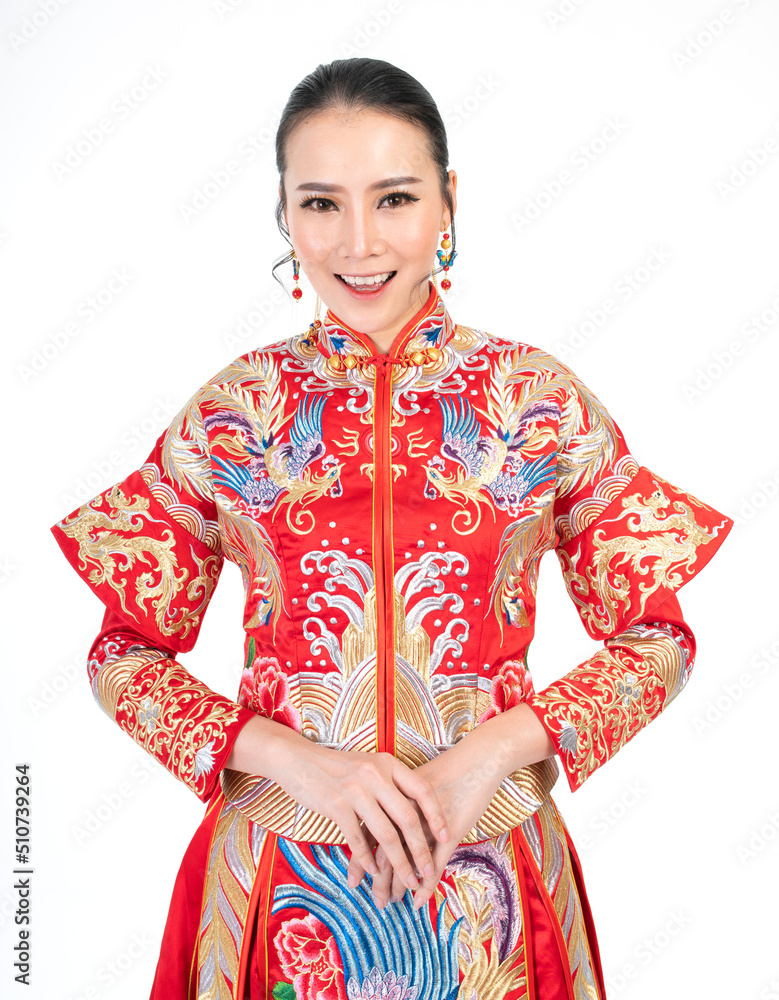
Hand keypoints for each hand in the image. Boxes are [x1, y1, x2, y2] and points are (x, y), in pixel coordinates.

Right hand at [275, 741, 449, 893]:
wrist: (299, 760)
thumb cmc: (338, 767)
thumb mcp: (369, 766)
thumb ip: (390, 784)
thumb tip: (414, 815)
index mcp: (388, 764)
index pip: (422, 790)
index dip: (436, 815)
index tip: (445, 836)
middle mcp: (375, 775)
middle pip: (408, 819)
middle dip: (421, 850)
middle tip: (428, 872)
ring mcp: (356, 790)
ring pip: (386, 835)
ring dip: (399, 864)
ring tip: (407, 881)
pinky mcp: (336, 805)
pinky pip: (358, 840)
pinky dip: (368, 860)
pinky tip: (373, 873)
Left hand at [345, 738, 507, 910]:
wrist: (477, 761)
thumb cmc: (447, 772)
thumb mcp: (415, 785)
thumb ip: (395, 802)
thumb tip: (377, 821)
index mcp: (393, 797)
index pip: (368, 832)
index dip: (359, 859)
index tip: (352, 880)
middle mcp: (406, 810)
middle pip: (384, 851)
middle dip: (377, 879)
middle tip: (374, 900)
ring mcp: (428, 822)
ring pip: (406, 861)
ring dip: (397, 885)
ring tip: (391, 902)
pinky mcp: (450, 832)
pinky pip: (434, 864)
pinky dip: (425, 885)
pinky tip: (418, 900)